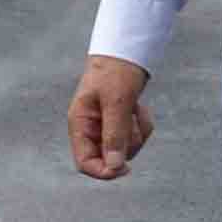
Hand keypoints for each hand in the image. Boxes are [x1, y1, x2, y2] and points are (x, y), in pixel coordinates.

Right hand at [69, 56, 153, 180]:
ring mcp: (106, 126)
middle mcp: (90, 128)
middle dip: (126, 144)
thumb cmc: (116, 71)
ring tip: (135, 109)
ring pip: (125, 149)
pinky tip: (139, 107)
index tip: (125, 169)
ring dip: (136, 133)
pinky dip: (142, 125)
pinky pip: (135, 136)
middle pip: (109, 158)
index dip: (103, 171)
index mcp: (80, 124)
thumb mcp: (117, 102)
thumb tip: (115, 167)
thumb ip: (115, 134)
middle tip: (131, 120)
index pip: (85, 163)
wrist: (128, 50)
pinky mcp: (120, 122)